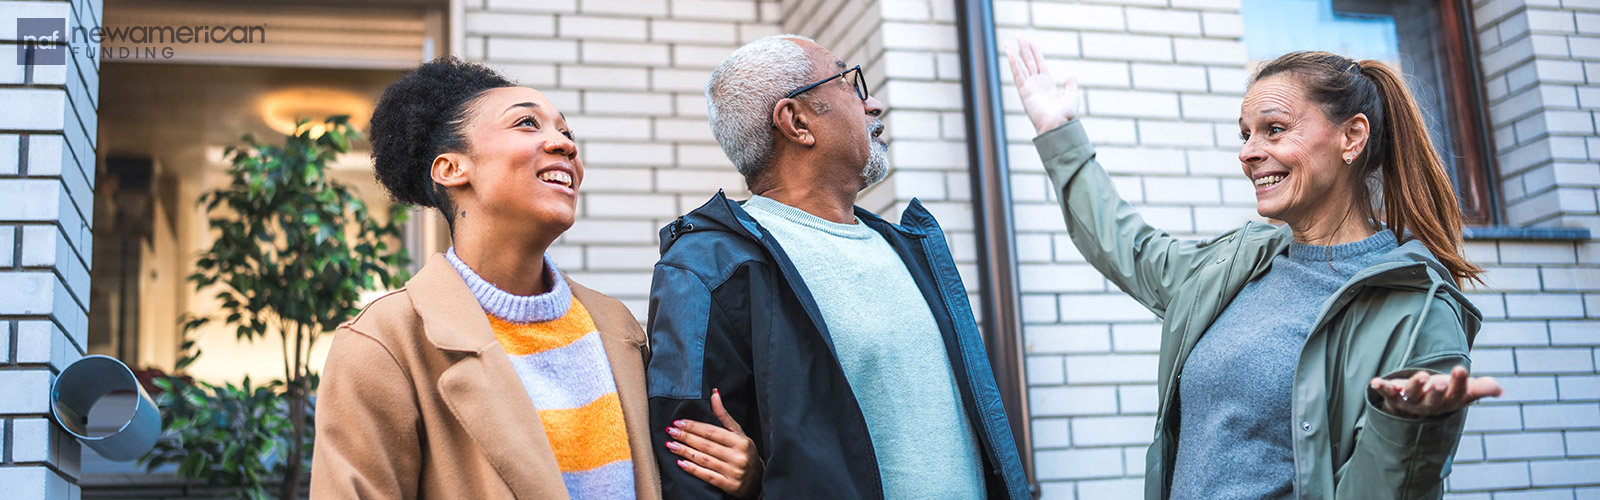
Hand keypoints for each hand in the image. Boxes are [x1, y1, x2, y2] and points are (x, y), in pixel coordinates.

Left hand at [664, 388, 762, 497]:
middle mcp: (737, 456)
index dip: (694, 426)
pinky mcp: (729, 485)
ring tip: (671, 445)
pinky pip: (707, 476)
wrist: (758, 479)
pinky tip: (681, 463)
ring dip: (684, 452)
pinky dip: (692, 469)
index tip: (679, 422)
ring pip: (704, 460)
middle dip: (686, 437)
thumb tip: (714, 394)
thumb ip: (724, 415)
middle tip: (671, 431)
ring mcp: (733, 472)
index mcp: (740, 441)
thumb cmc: (745, 452)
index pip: (712, 432)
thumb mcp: (738, 433)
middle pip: (706, 445)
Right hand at [1004, 36, 1080, 134]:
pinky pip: (1018, 75)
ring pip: (1021, 66)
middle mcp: (1036, 84)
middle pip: (1028, 62)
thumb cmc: (1066, 115)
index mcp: (1047, 84)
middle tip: (1018, 36)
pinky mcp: (1024, 91)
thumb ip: (1071, 85)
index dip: (1035, 52)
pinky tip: (1009, 54)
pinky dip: (1013, 64)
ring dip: (1014, 54)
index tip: (1031, 42)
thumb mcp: (1071, 96)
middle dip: (1024, 49)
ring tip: (1008, 43)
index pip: (1039, 64)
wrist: (1059, 125)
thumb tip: (1072, 76)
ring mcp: (1029, 87)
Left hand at [1369, 366, 1501, 418]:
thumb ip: (1481, 388)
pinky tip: (1374, 382)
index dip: (1459, 383)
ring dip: (1415, 386)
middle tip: (1438, 382)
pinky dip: (1381, 388)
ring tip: (1420, 376)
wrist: (1417, 407)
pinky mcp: (1394, 396)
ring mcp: (1412, 400)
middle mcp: (1430, 404)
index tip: (1461, 370)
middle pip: (1435, 399)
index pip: (1457, 394)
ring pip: (1413, 395)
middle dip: (1437, 391)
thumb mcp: (1464, 390)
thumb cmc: (1445, 394)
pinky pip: (1386, 392)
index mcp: (1450, 401)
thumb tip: (1499, 389)